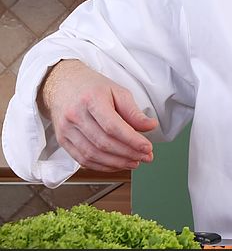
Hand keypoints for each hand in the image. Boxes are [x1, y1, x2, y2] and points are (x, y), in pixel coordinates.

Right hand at [37, 60, 157, 171]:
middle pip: (103, 143)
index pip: (113, 126)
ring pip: (92, 155)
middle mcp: (75, 115)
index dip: (132, 140)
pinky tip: (117, 164)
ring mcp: (66, 130)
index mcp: (91, 99)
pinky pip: (82, 160)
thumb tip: (150, 126)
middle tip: (145, 157)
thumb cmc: (92, 87)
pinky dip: (102, 166)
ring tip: (134, 162)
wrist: (63, 84)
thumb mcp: (117, 91)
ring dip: (117, 163)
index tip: (147, 147)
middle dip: (128, 154)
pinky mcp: (63, 141)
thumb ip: (133, 111)